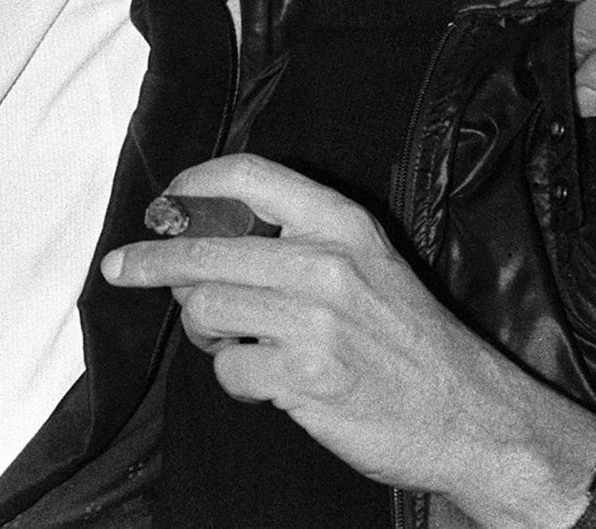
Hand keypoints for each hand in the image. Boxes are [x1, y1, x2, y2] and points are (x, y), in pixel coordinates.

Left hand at [101, 155, 595, 525]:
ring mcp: (315, 322)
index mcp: (342, 225)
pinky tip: (269, 384)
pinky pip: (228, 369)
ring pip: (203, 310)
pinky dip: (237, 380)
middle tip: (120, 269)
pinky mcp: (304, 377)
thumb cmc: (412, 344)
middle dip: (149, 262)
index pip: (249, 175)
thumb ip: (297, 239)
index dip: (193, 185)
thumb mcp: (369, 265)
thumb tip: (200, 231)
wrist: (474, 419)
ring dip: (206, 333)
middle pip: (201, 247)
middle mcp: (326, 264)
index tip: (163, 202)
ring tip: (239, 343)